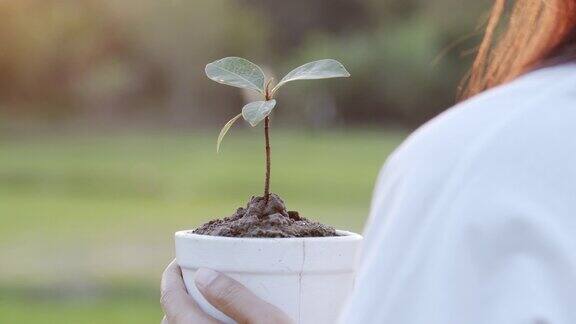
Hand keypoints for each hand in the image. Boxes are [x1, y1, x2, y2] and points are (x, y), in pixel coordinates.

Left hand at [160, 260, 292, 323]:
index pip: (170, 300)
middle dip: (178, 294)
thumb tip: (203, 274)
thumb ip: (235, 298)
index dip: (170, 275)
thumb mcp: (269, 321)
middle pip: (171, 318)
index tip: (179, 260)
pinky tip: (222, 320)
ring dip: (187, 313)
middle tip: (195, 277)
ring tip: (208, 299)